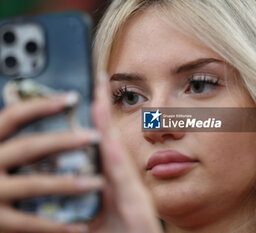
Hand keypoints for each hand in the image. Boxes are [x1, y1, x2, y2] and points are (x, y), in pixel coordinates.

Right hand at [0, 95, 103, 232]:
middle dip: (65, 141)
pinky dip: (56, 226)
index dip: (41, 105)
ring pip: (34, 184)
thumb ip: (11, 141)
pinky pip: (29, 223)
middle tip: (95, 136)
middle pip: (29, 147)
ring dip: (69, 183)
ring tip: (98, 182)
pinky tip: (80, 226)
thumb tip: (41, 111)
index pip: (13, 116)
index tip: (72, 97)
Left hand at [89, 73, 162, 232]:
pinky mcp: (134, 203)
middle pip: (111, 138)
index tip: (92, 93)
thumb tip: (69, 184)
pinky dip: (115, 157)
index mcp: (112, 180)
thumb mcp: (99, 214)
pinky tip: (109, 140)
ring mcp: (129, 189)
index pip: (103, 142)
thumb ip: (88, 198)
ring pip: (116, 151)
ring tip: (100, 98)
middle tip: (97, 81)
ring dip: (108, 125)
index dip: (98, 117)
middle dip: (104, 110)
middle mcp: (122, 180)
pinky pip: (122, 176)